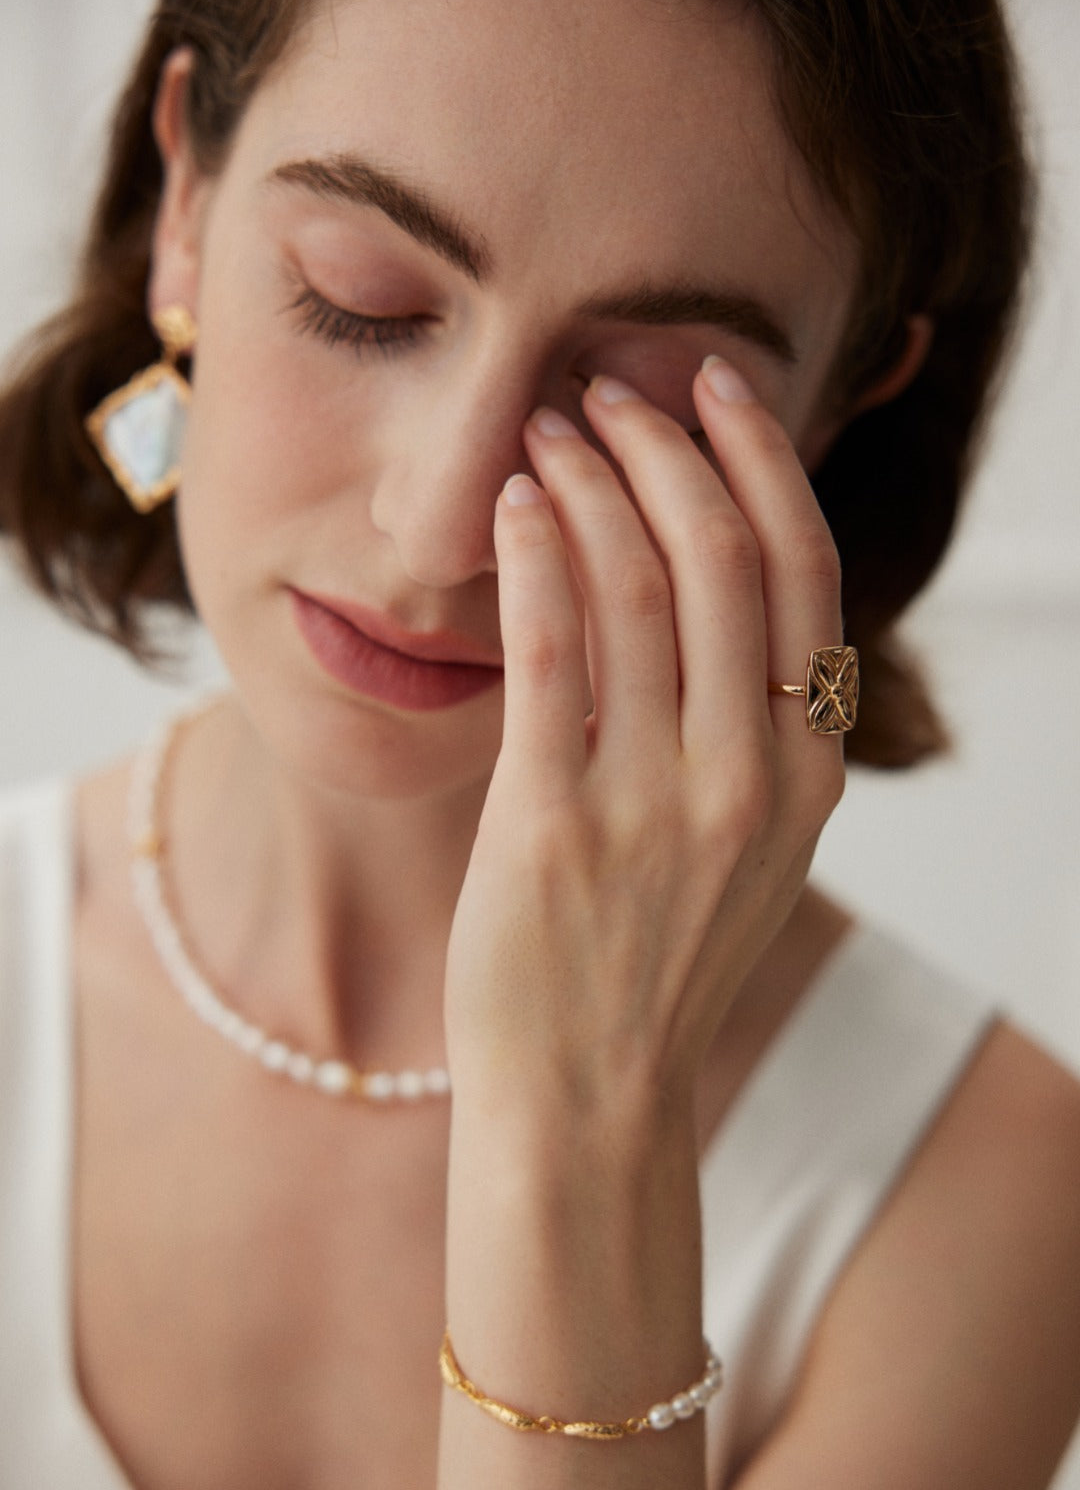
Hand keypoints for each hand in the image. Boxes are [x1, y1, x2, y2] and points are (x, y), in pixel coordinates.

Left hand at [444, 359, 845, 1128]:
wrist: (590, 1100)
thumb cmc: (654, 968)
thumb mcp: (749, 851)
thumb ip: (755, 732)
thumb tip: (722, 592)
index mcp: (808, 772)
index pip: (802, 571)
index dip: (756, 460)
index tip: (711, 388)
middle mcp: (750, 776)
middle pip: (722, 555)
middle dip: (663, 444)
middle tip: (607, 391)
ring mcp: (656, 802)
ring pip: (636, 583)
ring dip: (589, 481)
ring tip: (544, 432)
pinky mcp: (556, 824)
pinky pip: (551, 650)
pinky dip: (534, 555)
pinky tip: (511, 504)